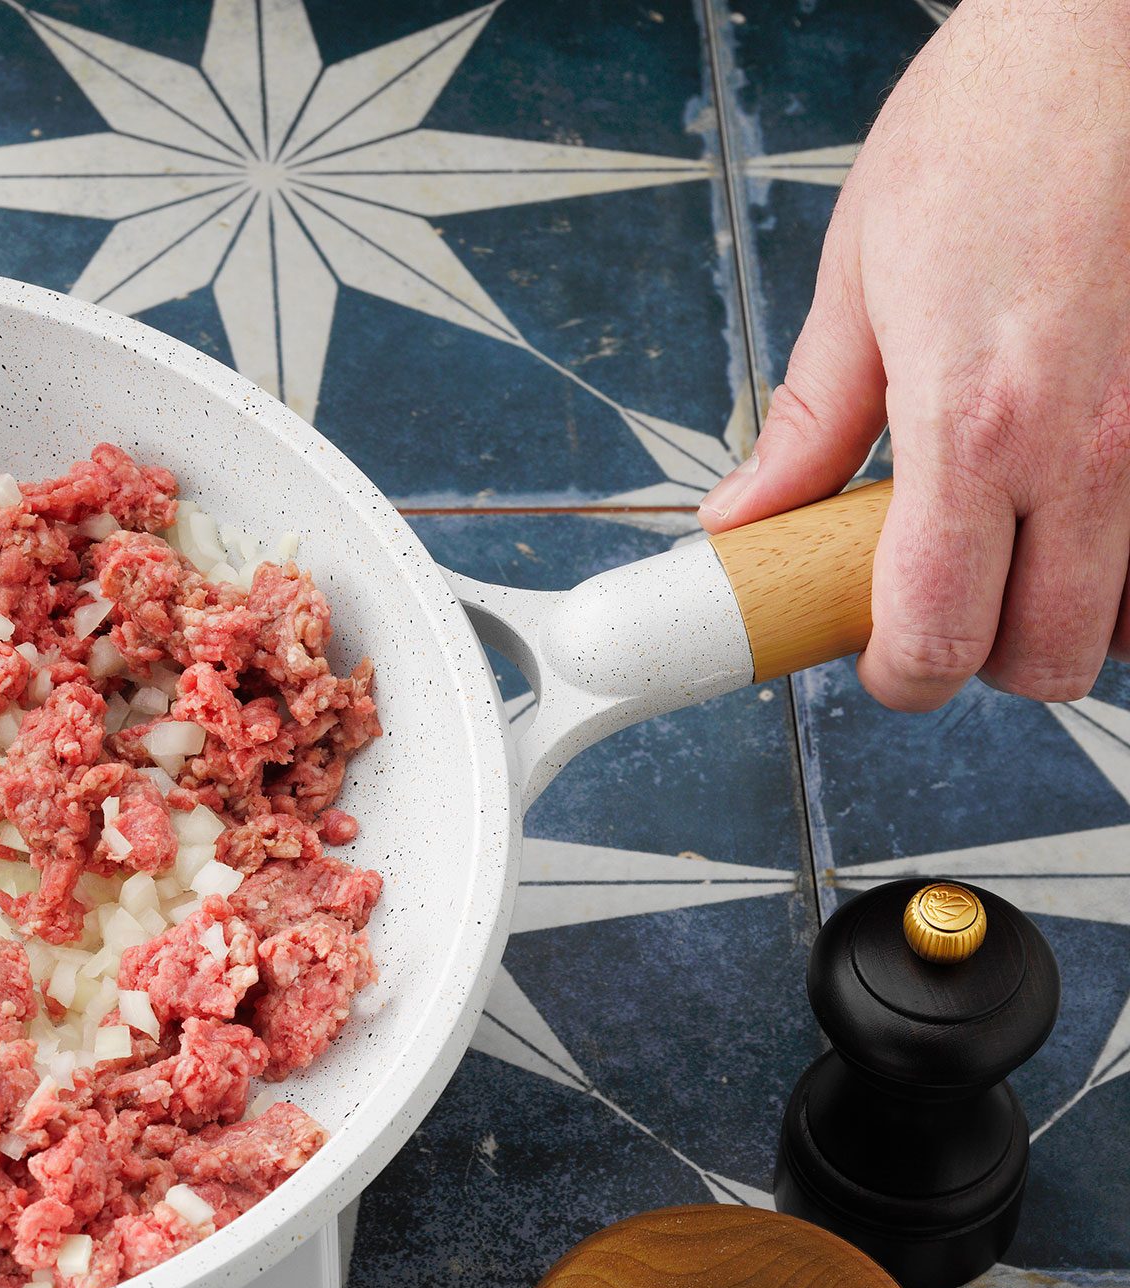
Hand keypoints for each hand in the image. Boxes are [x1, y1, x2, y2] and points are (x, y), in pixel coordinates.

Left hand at [698, 0, 1129, 709]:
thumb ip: (813, 420)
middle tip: (948, 596)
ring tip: (1025, 538)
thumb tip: (747, 517)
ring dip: (1077, 607)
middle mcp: (1096, 446)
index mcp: (977, 423)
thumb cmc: (995, 123)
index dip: (892, 672)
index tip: (875, 654)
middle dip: (984, 654)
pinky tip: (1096, 502)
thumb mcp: (862, 275)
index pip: (934, 633)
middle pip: (1047, 660)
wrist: (1110, 31)